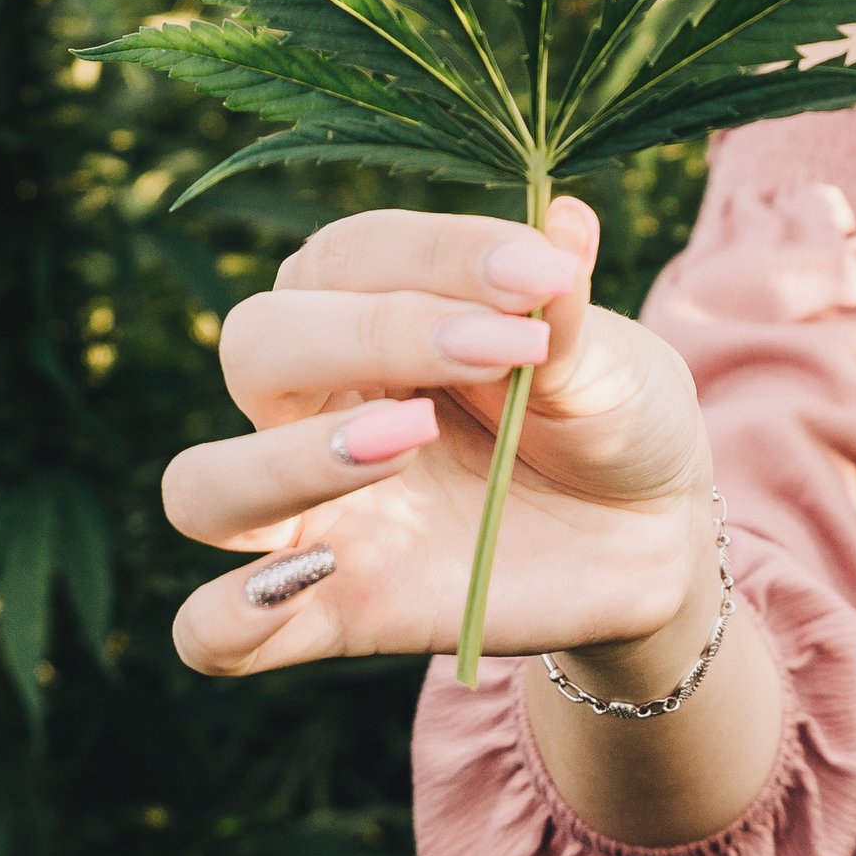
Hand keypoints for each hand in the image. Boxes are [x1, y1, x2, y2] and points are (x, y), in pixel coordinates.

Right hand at [163, 196, 713, 677]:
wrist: (652, 539)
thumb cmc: (610, 418)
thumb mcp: (611, 362)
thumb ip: (567, 313)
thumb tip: (565, 221)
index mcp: (372, 313)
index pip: (347, 256)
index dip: (437, 255)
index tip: (543, 276)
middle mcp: (317, 407)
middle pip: (254, 346)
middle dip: (361, 336)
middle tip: (498, 353)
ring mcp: (314, 516)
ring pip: (203, 486)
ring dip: (282, 462)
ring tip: (407, 440)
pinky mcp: (332, 614)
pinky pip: (214, 634)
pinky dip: (230, 614)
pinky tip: (317, 576)